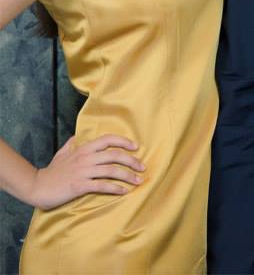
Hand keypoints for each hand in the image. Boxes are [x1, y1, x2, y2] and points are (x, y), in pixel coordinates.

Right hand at [27, 135, 144, 210]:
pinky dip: (115, 188)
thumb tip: (77, 137)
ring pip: (111, 171)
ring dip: (128, 176)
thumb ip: (71, 144)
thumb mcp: (61, 154)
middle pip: (115, 155)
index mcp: (83, 149)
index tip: (136, 147)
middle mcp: (85, 158)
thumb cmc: (51, 172)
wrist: (37, 187)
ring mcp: (83, 172)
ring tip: (138, 181)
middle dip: (132, 161)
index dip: (124, 141)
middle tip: (142, 167)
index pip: (107, 140)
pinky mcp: (79, 186)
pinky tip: (123, 191)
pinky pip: (102, 186)